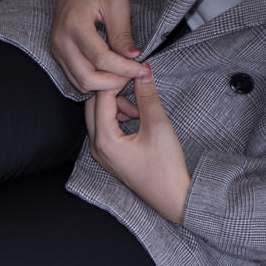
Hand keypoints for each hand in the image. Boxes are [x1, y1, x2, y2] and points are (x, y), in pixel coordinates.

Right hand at [51, 0, 148, 93]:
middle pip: (87, 77)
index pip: (101, 58)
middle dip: (113, 82)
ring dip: (103, 85)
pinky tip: (109, 72)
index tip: (142, 69)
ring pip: (80, 82)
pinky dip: (93, 81)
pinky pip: (75, 77)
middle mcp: (61, 41)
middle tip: (132, 75)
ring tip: (122, 74)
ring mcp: (57, 50)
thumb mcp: (117, 4)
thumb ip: (122, 33)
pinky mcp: (58, 54)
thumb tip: (133, 57)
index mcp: (75, 25)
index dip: (124, 68)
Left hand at [85, 63, 191, 224]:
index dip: (117, 80)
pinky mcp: (110, 154)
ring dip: (118, 105)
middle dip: (114, 91)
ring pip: (99, 116)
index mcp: (104, 140)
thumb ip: (147, 96)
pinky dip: (119, 117)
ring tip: (141, 107)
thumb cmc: (165, 167)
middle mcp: (96, 147)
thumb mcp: (158, 126)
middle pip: (94, 106)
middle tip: (135, 82)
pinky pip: (106, 128)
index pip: (101, 98)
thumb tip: (143, 72)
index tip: (133, 68)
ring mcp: (101, 152)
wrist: (171, 196)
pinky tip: (138, 117)